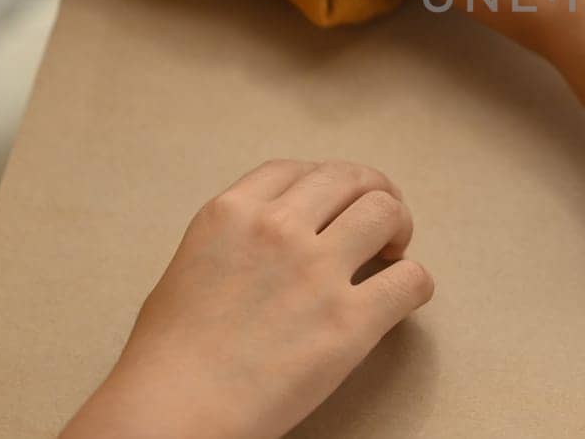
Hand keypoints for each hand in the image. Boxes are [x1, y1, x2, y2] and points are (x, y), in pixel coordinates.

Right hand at [63, 160, 432, 438]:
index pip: (299, 170)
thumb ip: (234, 239)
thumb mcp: (188, 266)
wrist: (172, 412)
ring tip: (393, 252)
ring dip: (399, 227)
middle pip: (350, 178)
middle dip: (374, 192)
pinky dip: (416, 282)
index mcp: (232, 213)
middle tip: (382, 222)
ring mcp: (316, 271)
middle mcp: (277, 229)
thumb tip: (269, 241)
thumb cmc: (168, 358)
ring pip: (385, 213)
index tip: (338, 201)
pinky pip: (410, 279)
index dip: (328, 182)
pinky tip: (404, 295)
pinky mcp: (349, 320)